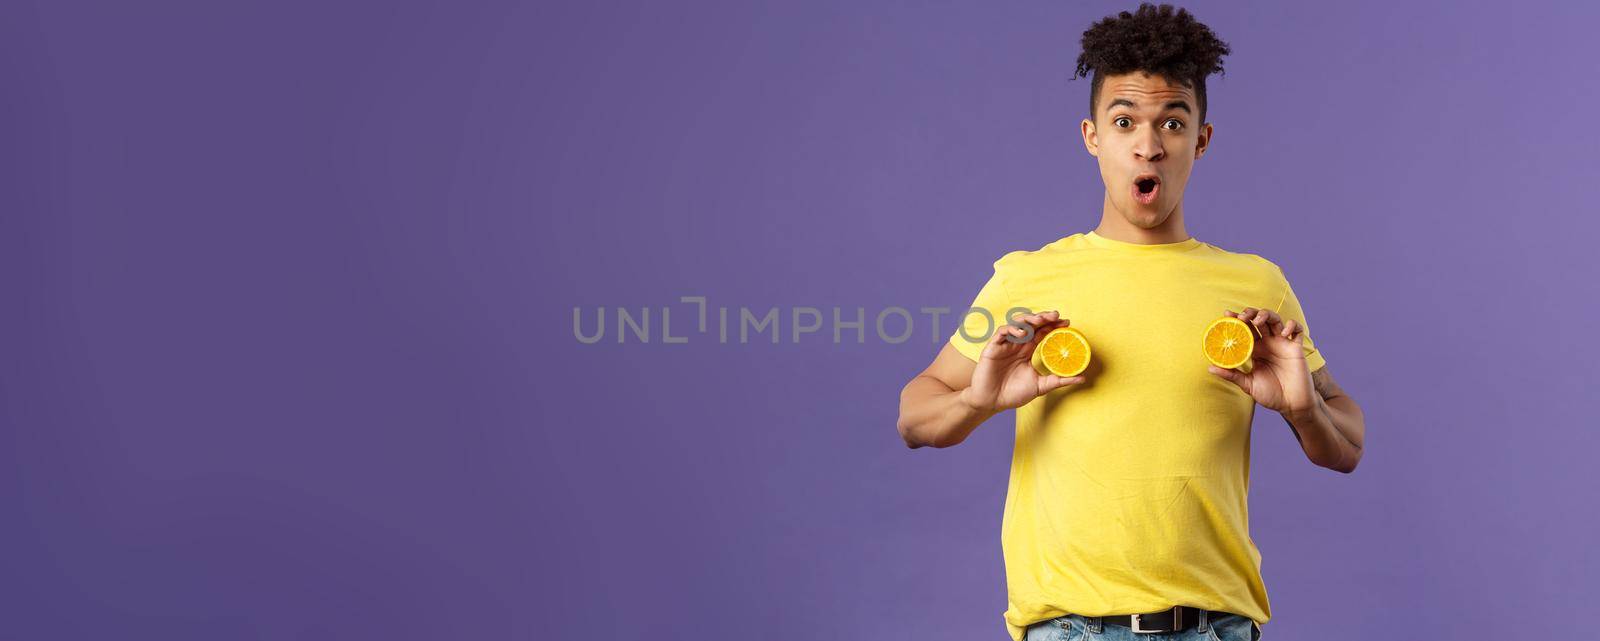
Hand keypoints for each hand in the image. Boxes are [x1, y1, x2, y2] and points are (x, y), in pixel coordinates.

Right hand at [961, 310, 1086, 412]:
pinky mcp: (993, 347)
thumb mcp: (1041, 386)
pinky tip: (1022, 334)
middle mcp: (1017, 345)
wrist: (992, 403)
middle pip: (1031, 324)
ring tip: (1041, 320)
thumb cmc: (1013, 394)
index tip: (1066, 323)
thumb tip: (1082, 378)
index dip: (1053, 326)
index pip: (1042, 333)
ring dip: (1029, 319)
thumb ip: (1059, 380)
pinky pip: (1002, 332)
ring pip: (1017, 324)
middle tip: (1056, 316)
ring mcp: (1005, 345)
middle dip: (1043, 317)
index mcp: (1028, 351)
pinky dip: (1012, 329)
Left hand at [1207, 307, 1316, 414]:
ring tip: (1257, 320)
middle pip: (1258, 319)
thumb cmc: (1271, 394)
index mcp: (1255, 349)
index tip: (1226, 314)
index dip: (1236, 319)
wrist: (1292, 404)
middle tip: (1241, 317)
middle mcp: (1268, 343)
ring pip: (1275, 319)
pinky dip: (1291, 326)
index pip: (1244, 329)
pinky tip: (1282, 333)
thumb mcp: (1248, 384)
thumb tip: (1210, 367)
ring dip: (1266, 315)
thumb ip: (1231, 375)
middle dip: (1249, 313)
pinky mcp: (1296, 348)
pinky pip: (1297, 330)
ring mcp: (1282, 344)